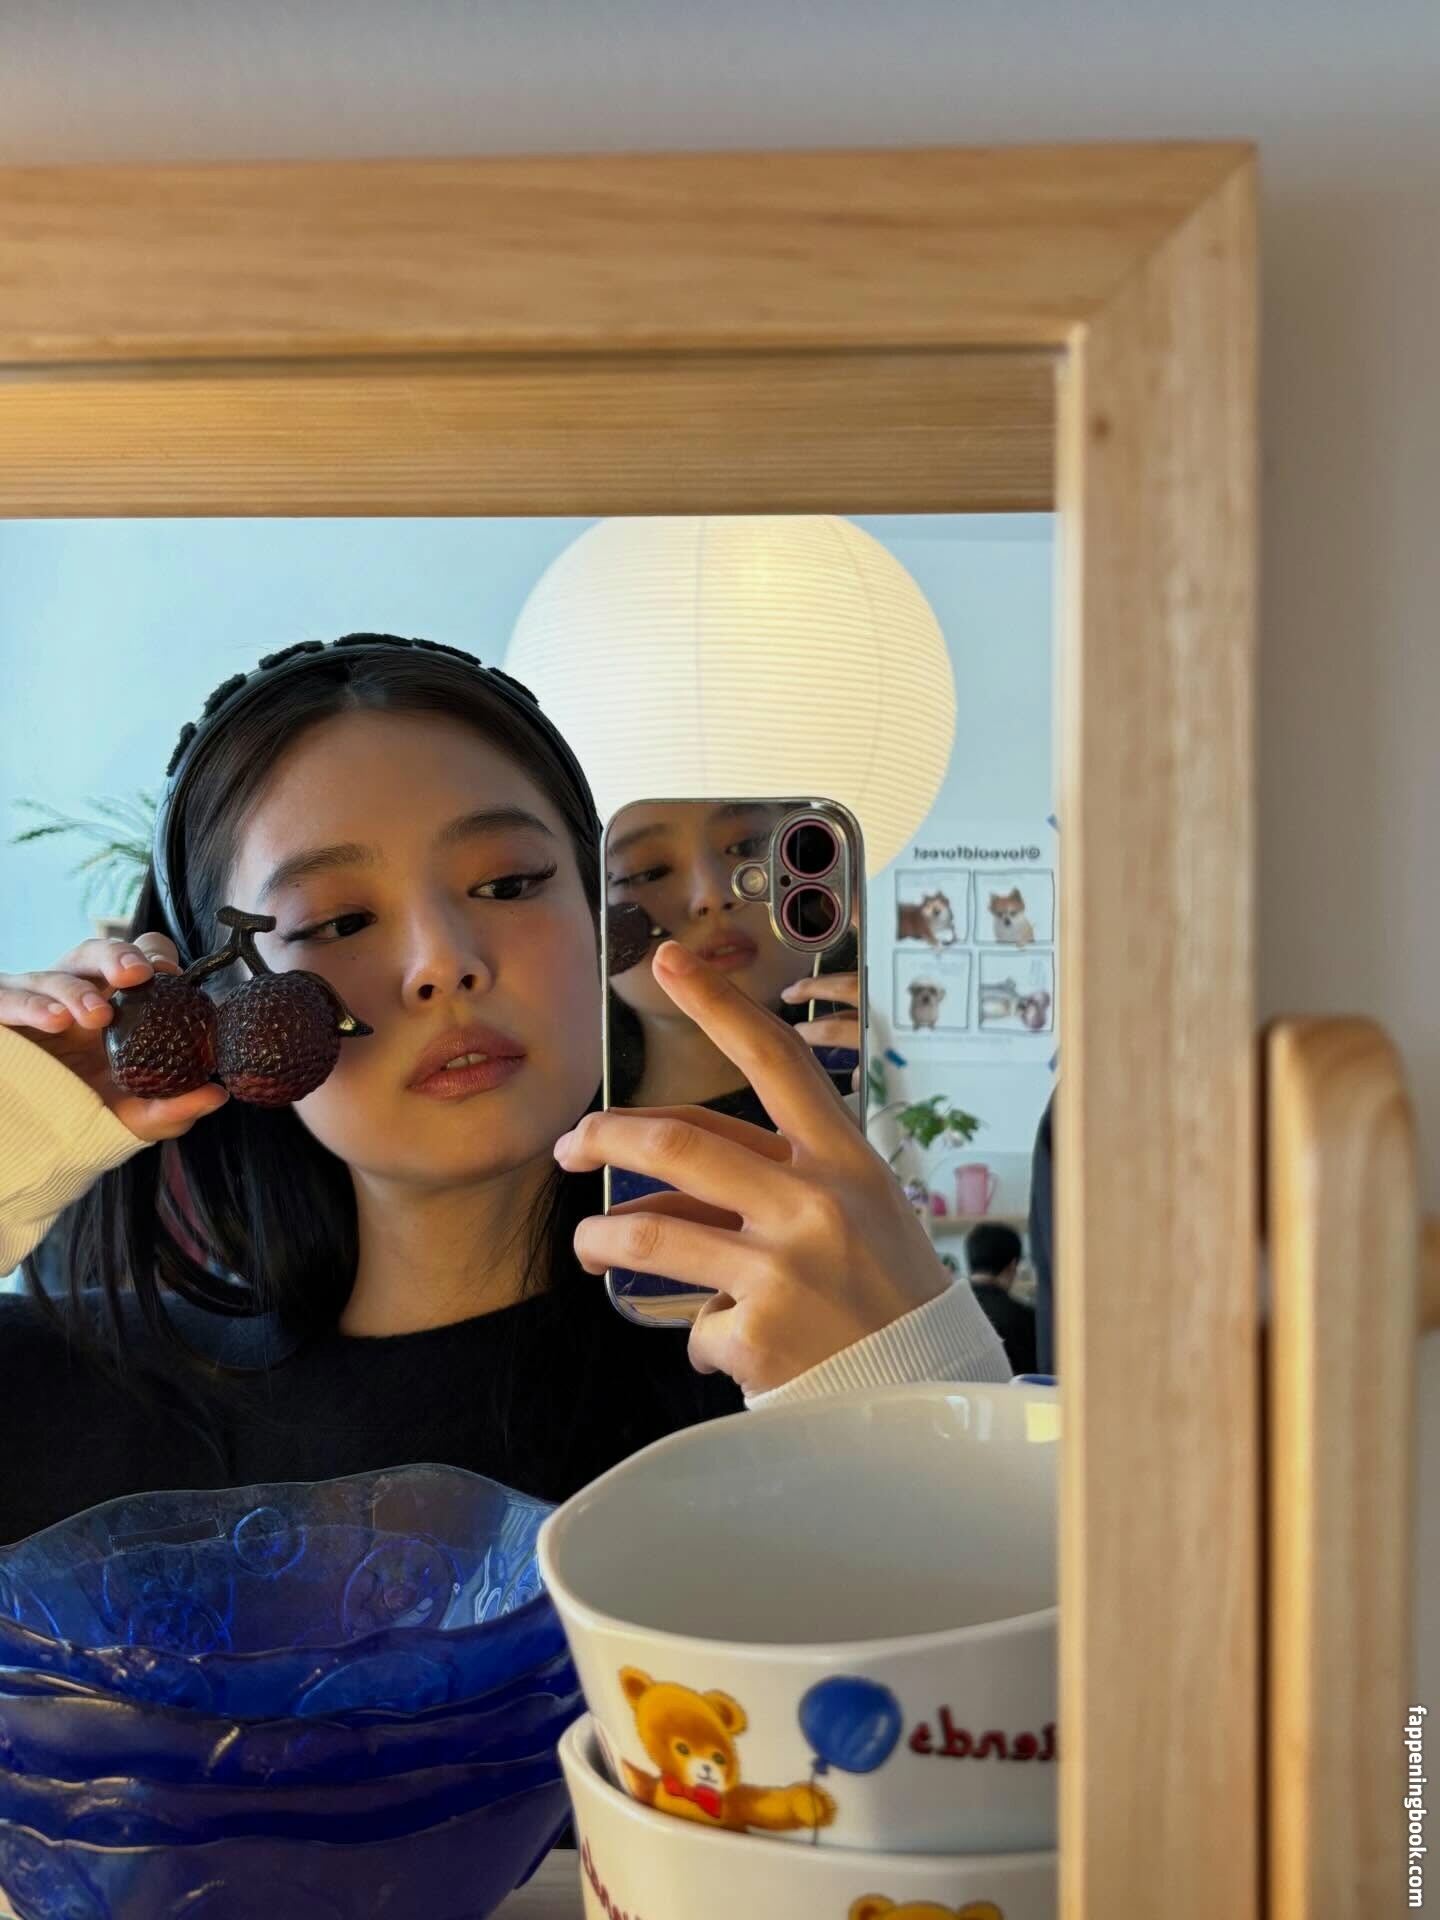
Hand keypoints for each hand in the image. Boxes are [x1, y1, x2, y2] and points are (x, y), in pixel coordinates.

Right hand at [0, 935, 229, 1143]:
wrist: (26, 1137)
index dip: (155, 957)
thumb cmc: (83, 1110)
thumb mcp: (134, 1117)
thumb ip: (174, 1108)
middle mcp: (74, 993)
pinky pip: (9, 998)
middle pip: (96, 952)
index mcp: (113, 1004)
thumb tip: (217, 1095)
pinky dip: (32, 1005)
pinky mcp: (2, 1013)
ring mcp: (35, 1001)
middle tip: (140, 974)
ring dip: (77, 990)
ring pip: (54, 973)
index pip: (137, 959)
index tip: (174, 976)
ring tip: (97, 1016)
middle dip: (120, 955)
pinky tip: (54, 1020)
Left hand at [554, 941, 948, 1396]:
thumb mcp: (860, 1211)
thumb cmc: (888, 1294)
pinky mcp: (757, 1335)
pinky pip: (692, 1323)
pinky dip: (700, 1333)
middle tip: (571, 1146)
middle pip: (676, 1143)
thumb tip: (662, 1176)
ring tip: (592, 1247)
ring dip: (603, 1239)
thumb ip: (776, 1179)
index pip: (774, 1061)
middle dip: (604, 1136)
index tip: (669, 959)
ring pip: (650, 1232)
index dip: (718, 1004)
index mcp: (845, 1160)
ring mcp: (782, 1270)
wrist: (928, 1396)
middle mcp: (813, 1203)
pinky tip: (730, 1346)